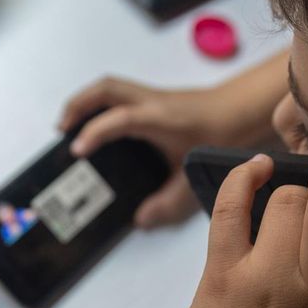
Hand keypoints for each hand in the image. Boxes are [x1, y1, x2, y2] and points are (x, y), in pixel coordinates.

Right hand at [58, 77, 247, 227]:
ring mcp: (152, 97)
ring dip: (86, 102)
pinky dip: (102, 107)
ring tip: (71, 126)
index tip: (77, 150)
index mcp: (158, 118)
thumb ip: (168, 201)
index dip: (94, 133)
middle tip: (61, 131)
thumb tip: (141, 220)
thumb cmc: (223, 136)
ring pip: (110, 87)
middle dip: (77, 106)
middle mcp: (151, 102)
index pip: (117, 119)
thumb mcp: (194, 175)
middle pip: (105, 89)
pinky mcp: (156, 99)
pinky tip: (102, 128)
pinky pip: (120, 95)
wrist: (246, 108)